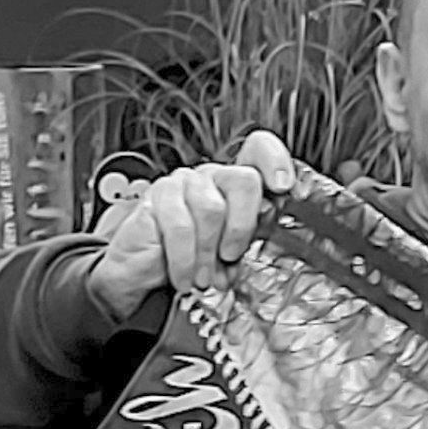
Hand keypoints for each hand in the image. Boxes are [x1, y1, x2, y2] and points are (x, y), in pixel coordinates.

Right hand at [85, 130, 296, 319]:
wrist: (144, 273)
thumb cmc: (191, 260)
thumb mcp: (229, 254)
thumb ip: (249, 242)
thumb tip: (268, 242)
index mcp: (234, 186)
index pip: (258, 150)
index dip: (275, 162)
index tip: (283, 187)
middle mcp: (210, 178)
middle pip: (244, 181)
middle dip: (242, 227)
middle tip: (231, 256)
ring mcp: (182, 183)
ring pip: (212, 209)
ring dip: (209, 252)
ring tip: (204, 278)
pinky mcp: (157, 197)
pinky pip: (181, 227)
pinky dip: (186, 259)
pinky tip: (185, 276)